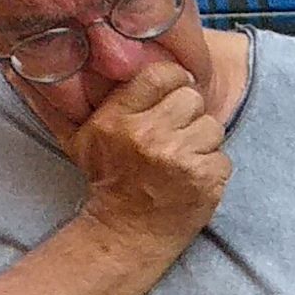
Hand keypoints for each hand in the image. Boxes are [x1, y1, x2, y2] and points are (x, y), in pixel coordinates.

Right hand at [67, 62, 227, 245]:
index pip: (160, 75)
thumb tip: (71, 64)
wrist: (128, 230)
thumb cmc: (109, 181)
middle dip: (189, 114)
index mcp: (117, 119)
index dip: (173, 80)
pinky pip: (223, 156)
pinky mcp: (204, 178)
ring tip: (183, 158)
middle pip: (192, 98)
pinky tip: (192, 178)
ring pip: (212, 126)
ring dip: (203, 142)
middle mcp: (147, 135)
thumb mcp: (84, 138)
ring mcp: (178, 158)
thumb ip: (90, 101)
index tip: (173, 92)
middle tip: (176, 133)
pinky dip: (212, 168)